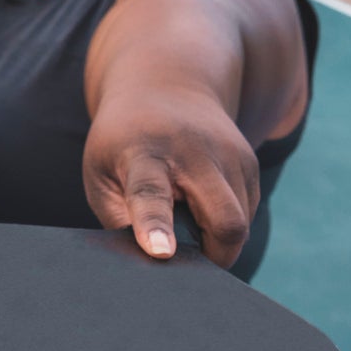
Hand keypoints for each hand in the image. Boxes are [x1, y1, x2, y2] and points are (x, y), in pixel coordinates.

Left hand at [82, 90, 260, 268]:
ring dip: (219, 239)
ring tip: (187, 218)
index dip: (155, 226)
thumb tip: (149, 266)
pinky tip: (202, 203)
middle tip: (190, 263)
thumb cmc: (121, 142)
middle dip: (216, 256)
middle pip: (225, 219)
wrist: (165, 85)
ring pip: (241, 223)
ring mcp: (229, 154)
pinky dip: (228, 224)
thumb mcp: (100, 173)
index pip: (151, 194)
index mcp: (143, 153)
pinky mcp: (250, 161)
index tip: (161, 252)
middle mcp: (194, 151)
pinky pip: (247, 213)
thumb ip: (119, 219)